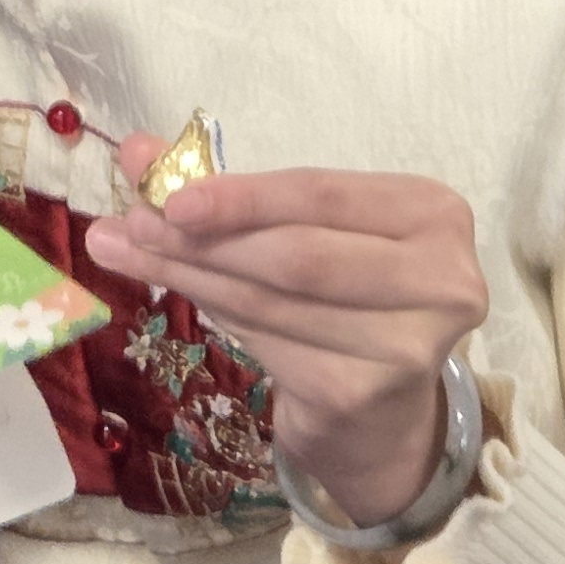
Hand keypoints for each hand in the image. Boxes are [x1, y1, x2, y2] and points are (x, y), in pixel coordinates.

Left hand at [81, 151, 489, 537]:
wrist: (383, 412)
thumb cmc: (348, 291)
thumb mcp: (309, 226)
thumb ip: (235, 189)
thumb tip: (138, 151)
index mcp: (433, 212)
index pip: (321, 194)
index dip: (241, 196)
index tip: (167, 195)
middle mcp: (439, 278)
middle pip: (296, 254)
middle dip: (202, 239)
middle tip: (127, 225)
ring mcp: (407, 345)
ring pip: (272, 301)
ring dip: (192, 276)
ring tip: (125, 252)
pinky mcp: (363, 393)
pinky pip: (268, 343)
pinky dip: (217, 315)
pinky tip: (181, 294)